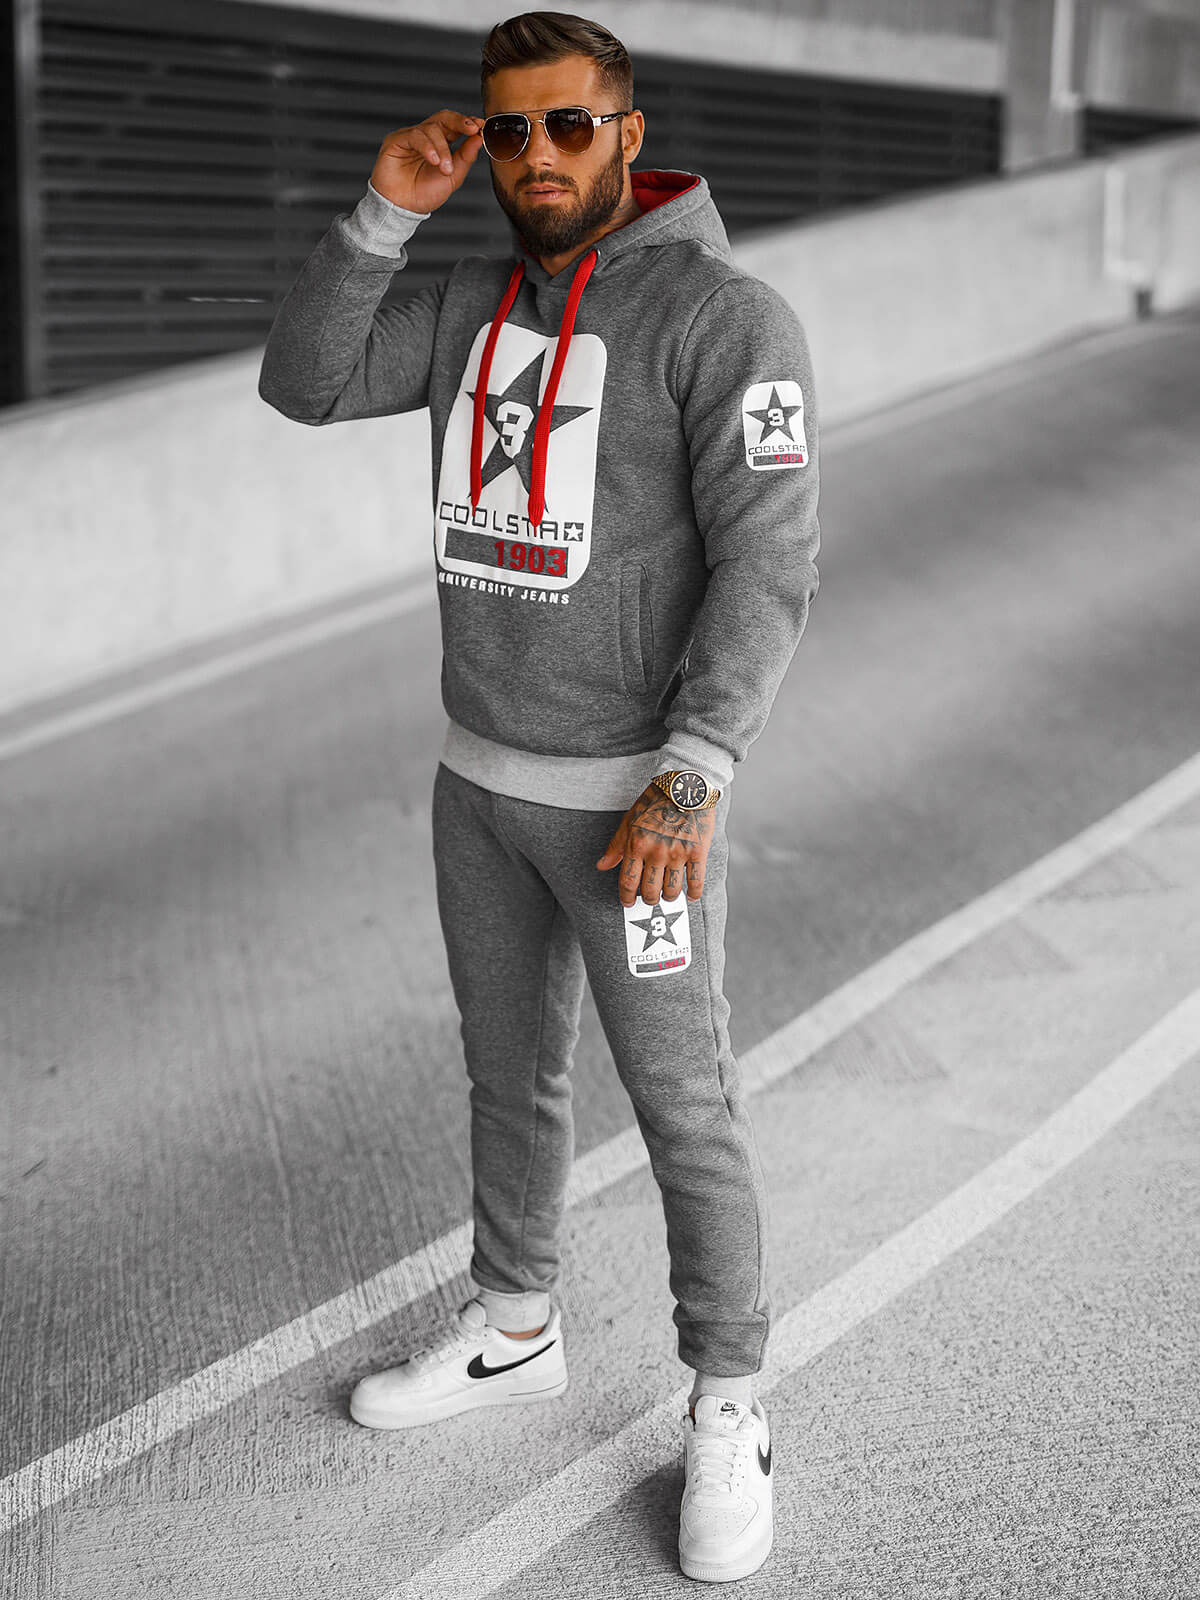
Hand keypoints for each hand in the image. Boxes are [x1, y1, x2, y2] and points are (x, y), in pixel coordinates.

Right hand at [369, 108, 484, 213]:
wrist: (404, 209)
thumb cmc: (424, 194)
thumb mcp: (453, 177)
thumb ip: (466, 157)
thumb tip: (479, 138)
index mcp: (439, 143)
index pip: (454, 125)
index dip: (467, 123)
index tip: (480, 126)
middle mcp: (425, 137)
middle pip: (443, 118)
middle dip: (460, 122)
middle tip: (472, 129)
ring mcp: (410, 137)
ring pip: (431, 129)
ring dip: (442, 148)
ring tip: (445, 169)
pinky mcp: (396, 140)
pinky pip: (414, 136)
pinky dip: (427, 147)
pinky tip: (434, 160)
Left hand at [596, 784, 716, 907]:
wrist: (684, 787)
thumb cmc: (655, 802)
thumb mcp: (629, 821)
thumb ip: (616, 847)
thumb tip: (601, 866)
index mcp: (637, 845)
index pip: (628, 881)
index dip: (627, 897)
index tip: (628, 903)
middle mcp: (656, 852)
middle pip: (650, 890)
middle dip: (649, 899)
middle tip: (650, 898)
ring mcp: (678, 853)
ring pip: (671, 890)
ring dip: (668, 897)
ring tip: (668, 895)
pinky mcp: (697, 852)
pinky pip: (696, 881)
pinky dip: (693, 893)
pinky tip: (690, 896)